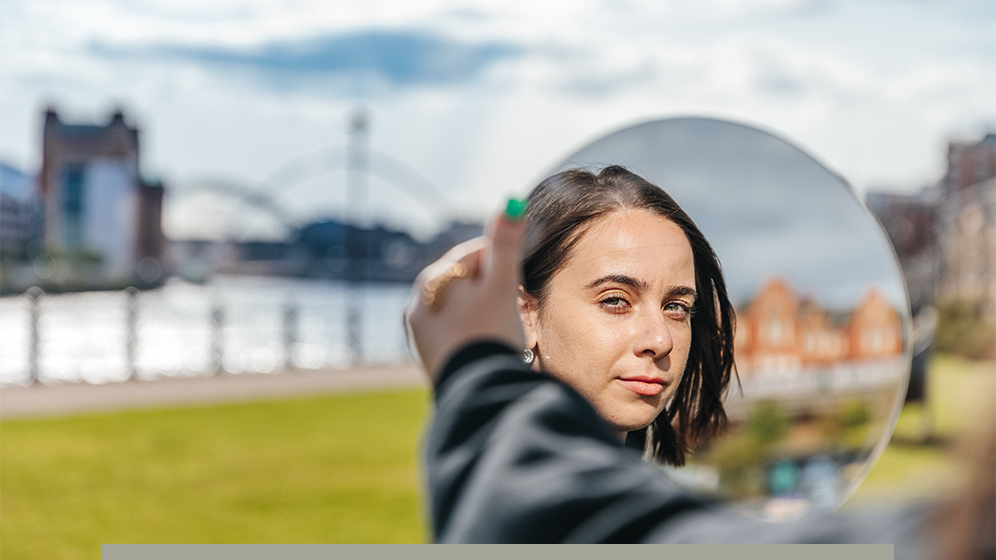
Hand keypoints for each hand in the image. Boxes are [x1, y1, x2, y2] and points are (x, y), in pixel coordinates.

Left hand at [404, 208, 525, 380]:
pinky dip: (474, 334)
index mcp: (431, 280)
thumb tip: (510, 203)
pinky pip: (458, 333)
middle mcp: (417, 304)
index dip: (502, 267)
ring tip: (501, 332)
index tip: (515, 288)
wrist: (477, 393)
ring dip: (485, 312)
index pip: (475, 254)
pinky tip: (488, 348)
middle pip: (467, 282)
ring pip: (463, 308)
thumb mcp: (501, 285)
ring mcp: (421, 333)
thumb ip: (505, 244)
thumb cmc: (490, 334)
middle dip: (492, 290)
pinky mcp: (431, 357)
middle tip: (511, 312)